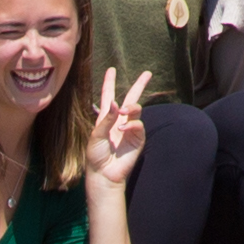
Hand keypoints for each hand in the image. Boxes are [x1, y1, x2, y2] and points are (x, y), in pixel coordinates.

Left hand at [83, 67, 151, 189]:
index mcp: (106, 118)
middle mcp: (120, 121)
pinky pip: (139, 125)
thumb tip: (117, 103)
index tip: (111, 69)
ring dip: (131, 107)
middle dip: (140, 85)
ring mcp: (130, 129)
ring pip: (136, 110)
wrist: (104, 173)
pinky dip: (132, 124)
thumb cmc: (95, 155)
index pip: (108, 96)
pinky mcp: (138, 139)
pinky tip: (124, 128)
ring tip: (124, 112)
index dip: (109, 82)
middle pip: (131, 98)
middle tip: (148, 73)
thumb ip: (107, 119)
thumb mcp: (96, 135)